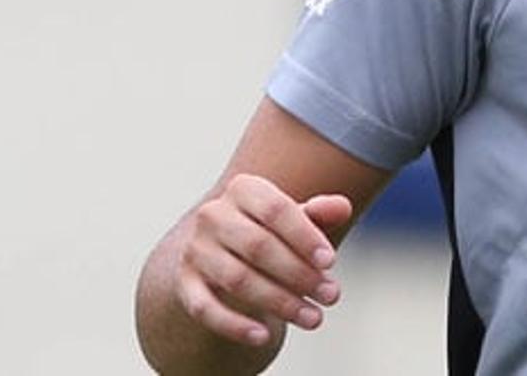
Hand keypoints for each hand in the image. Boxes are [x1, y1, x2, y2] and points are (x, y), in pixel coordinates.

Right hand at [173, 173, 352, 345]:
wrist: (224, 250)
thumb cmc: (273, 231)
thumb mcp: (296, 219)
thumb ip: (319, 213)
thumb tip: (342, 208)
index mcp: (244, 189)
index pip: (276, 210)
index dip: (305, 236)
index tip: (331, 262)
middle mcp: (213, 215)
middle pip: (258, 247)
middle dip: (299, 274)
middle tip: (332, 296)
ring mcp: (195, 250)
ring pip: (237, 279)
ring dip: (279, 302)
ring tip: (313, 318)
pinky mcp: (185, 284)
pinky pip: (205, 308)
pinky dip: (234, 325)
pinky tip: (264, 337)